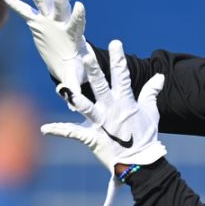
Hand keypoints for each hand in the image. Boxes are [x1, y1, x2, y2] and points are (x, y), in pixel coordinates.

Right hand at [0, 0, 91, 108]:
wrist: (70, 59)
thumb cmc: (76, 68)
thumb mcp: (75, 77)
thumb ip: (72, 86)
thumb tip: (71, 100)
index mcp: (73, 36)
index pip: (76, 24)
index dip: (78, 16)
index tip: (80, 5)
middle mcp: (62, 23)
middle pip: (61, 6)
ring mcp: (49, 19)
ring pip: (42, 1)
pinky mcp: (37, 21)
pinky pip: (23, 10)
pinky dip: (13, 1)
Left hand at [40, 40, 165, 205]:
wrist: (139, 162)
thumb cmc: (144, 136)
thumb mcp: (151, 113)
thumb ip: (151, 93)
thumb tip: (159, 76)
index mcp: (126, 103)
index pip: (122, 77)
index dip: (118, 60)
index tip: (115, 43)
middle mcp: (112, 111)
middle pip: (101, 87)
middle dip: (94, 71)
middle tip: (86, 56)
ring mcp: (102, 124)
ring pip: (87, 108)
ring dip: (76, 98)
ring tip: (64, 90)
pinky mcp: (92, 138)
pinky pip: (73, 133)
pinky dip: (59, 130)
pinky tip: (44, 129)